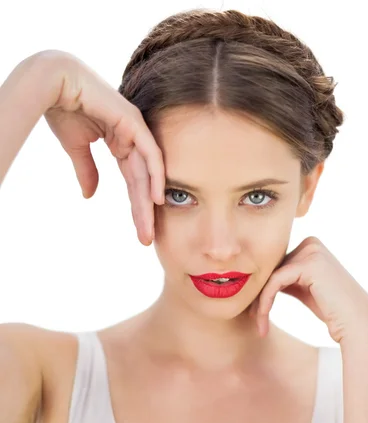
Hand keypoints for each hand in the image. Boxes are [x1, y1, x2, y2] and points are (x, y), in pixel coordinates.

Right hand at [41, 50, 164, 245]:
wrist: (54, 84)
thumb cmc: (64, 109)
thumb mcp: (77, 148)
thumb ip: (87, 171)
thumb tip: (90, 196)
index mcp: (122, 144)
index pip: (134, 182)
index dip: (137, 207)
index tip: (139, 232)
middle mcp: (133, 138)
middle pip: (143, 182)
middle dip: (145, 212)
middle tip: (146, 239)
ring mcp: (135, 129)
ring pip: (148, 173)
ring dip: (149, 202)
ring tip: (149, 228)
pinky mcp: (133, 122)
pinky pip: (150, 153)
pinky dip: (156, 175)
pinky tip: (157, 198)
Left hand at [249, 236, 367, 343]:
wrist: (354, 321)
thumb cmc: (330, 309)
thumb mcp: (302, 288)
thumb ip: (286, 278)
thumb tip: (257, 276)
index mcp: (310, 246)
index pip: (275, 265)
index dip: (262, 288)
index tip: (254, 313)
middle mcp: (311, 243)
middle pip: (271, 269)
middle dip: (259, 295)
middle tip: (253, 319)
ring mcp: (311, 251)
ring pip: (270, 276)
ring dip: (260, 303)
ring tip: (258, 325)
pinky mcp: (308, 264)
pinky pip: (274, 282)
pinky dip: (265, 302)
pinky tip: (263, 320)